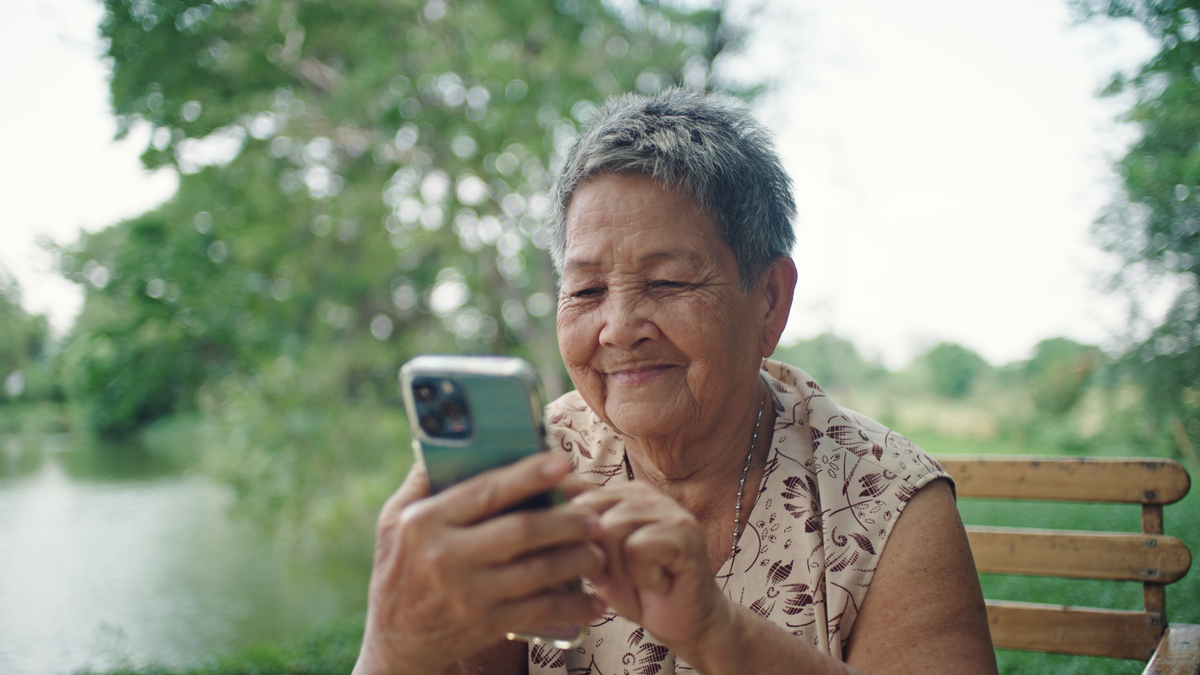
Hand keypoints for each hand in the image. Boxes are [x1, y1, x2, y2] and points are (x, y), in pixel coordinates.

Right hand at [355, 454, 607, 674]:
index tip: (562, 464)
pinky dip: (572, 607)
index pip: (485, 491)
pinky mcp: (484, 625)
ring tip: (598, 553)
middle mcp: (445, 556)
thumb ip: (422, 482)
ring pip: (537, 572)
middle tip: (594, 517)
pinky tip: (593, 602)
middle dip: (566, 521)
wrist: (395, 643)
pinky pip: (538, 612)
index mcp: (426, 521)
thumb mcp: (394, 521)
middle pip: (521, 531)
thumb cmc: (400, 570)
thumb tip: (451, 438)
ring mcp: (467, 594)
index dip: (528, 475)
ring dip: (576, 560)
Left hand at [570, 482, 733, 653]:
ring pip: (612, 530)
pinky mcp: (685, 534)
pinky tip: (658, 582)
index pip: (578, 495)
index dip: (570, 533)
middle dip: (597, 556)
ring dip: (620, 569)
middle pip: (591, 514)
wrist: (685, 623)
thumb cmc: (639, 592)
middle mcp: (646, 495)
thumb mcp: (597, 562)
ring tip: (641, 578)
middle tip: (621, 575)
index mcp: (623, 495)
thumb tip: (538, 522)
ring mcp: (669, 511)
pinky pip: (638, 549)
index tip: (583, 560)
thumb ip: (576, 539)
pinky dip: (642, 576)